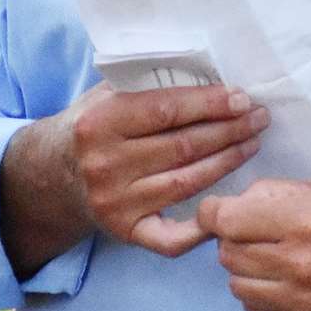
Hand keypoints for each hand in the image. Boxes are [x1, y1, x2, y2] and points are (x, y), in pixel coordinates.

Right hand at [0, 82, 268, 274]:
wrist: (52, 173)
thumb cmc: (95, 124)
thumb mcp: (108, 93)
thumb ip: (147, 83)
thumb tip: (210, 73)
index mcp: (101, 122)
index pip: (168, 110)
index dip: (210, 104)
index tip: (242, 97)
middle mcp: (105, 165)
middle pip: (183, 146)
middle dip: (229, 130)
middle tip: (258, 118)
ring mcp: (115, 203)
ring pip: (187, 183)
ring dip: (228, 162)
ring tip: (252, 142)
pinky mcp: (126, 232)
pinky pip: (171, 238)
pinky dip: (202, 227)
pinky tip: (229, 205)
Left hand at [197, 179, 310, 310]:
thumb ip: (279, 196)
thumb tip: (237, 203)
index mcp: (304, 218)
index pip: (226, 219)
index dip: (215, 212)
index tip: (219, 210)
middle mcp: (297, 260)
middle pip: (227, 251)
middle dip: (234, 236)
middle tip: (257, 229)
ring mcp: (301, 298)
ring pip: (236, 283)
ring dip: (245, 266)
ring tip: (274, 254)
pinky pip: (256, 308)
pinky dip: (260, 291)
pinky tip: (284, 277)